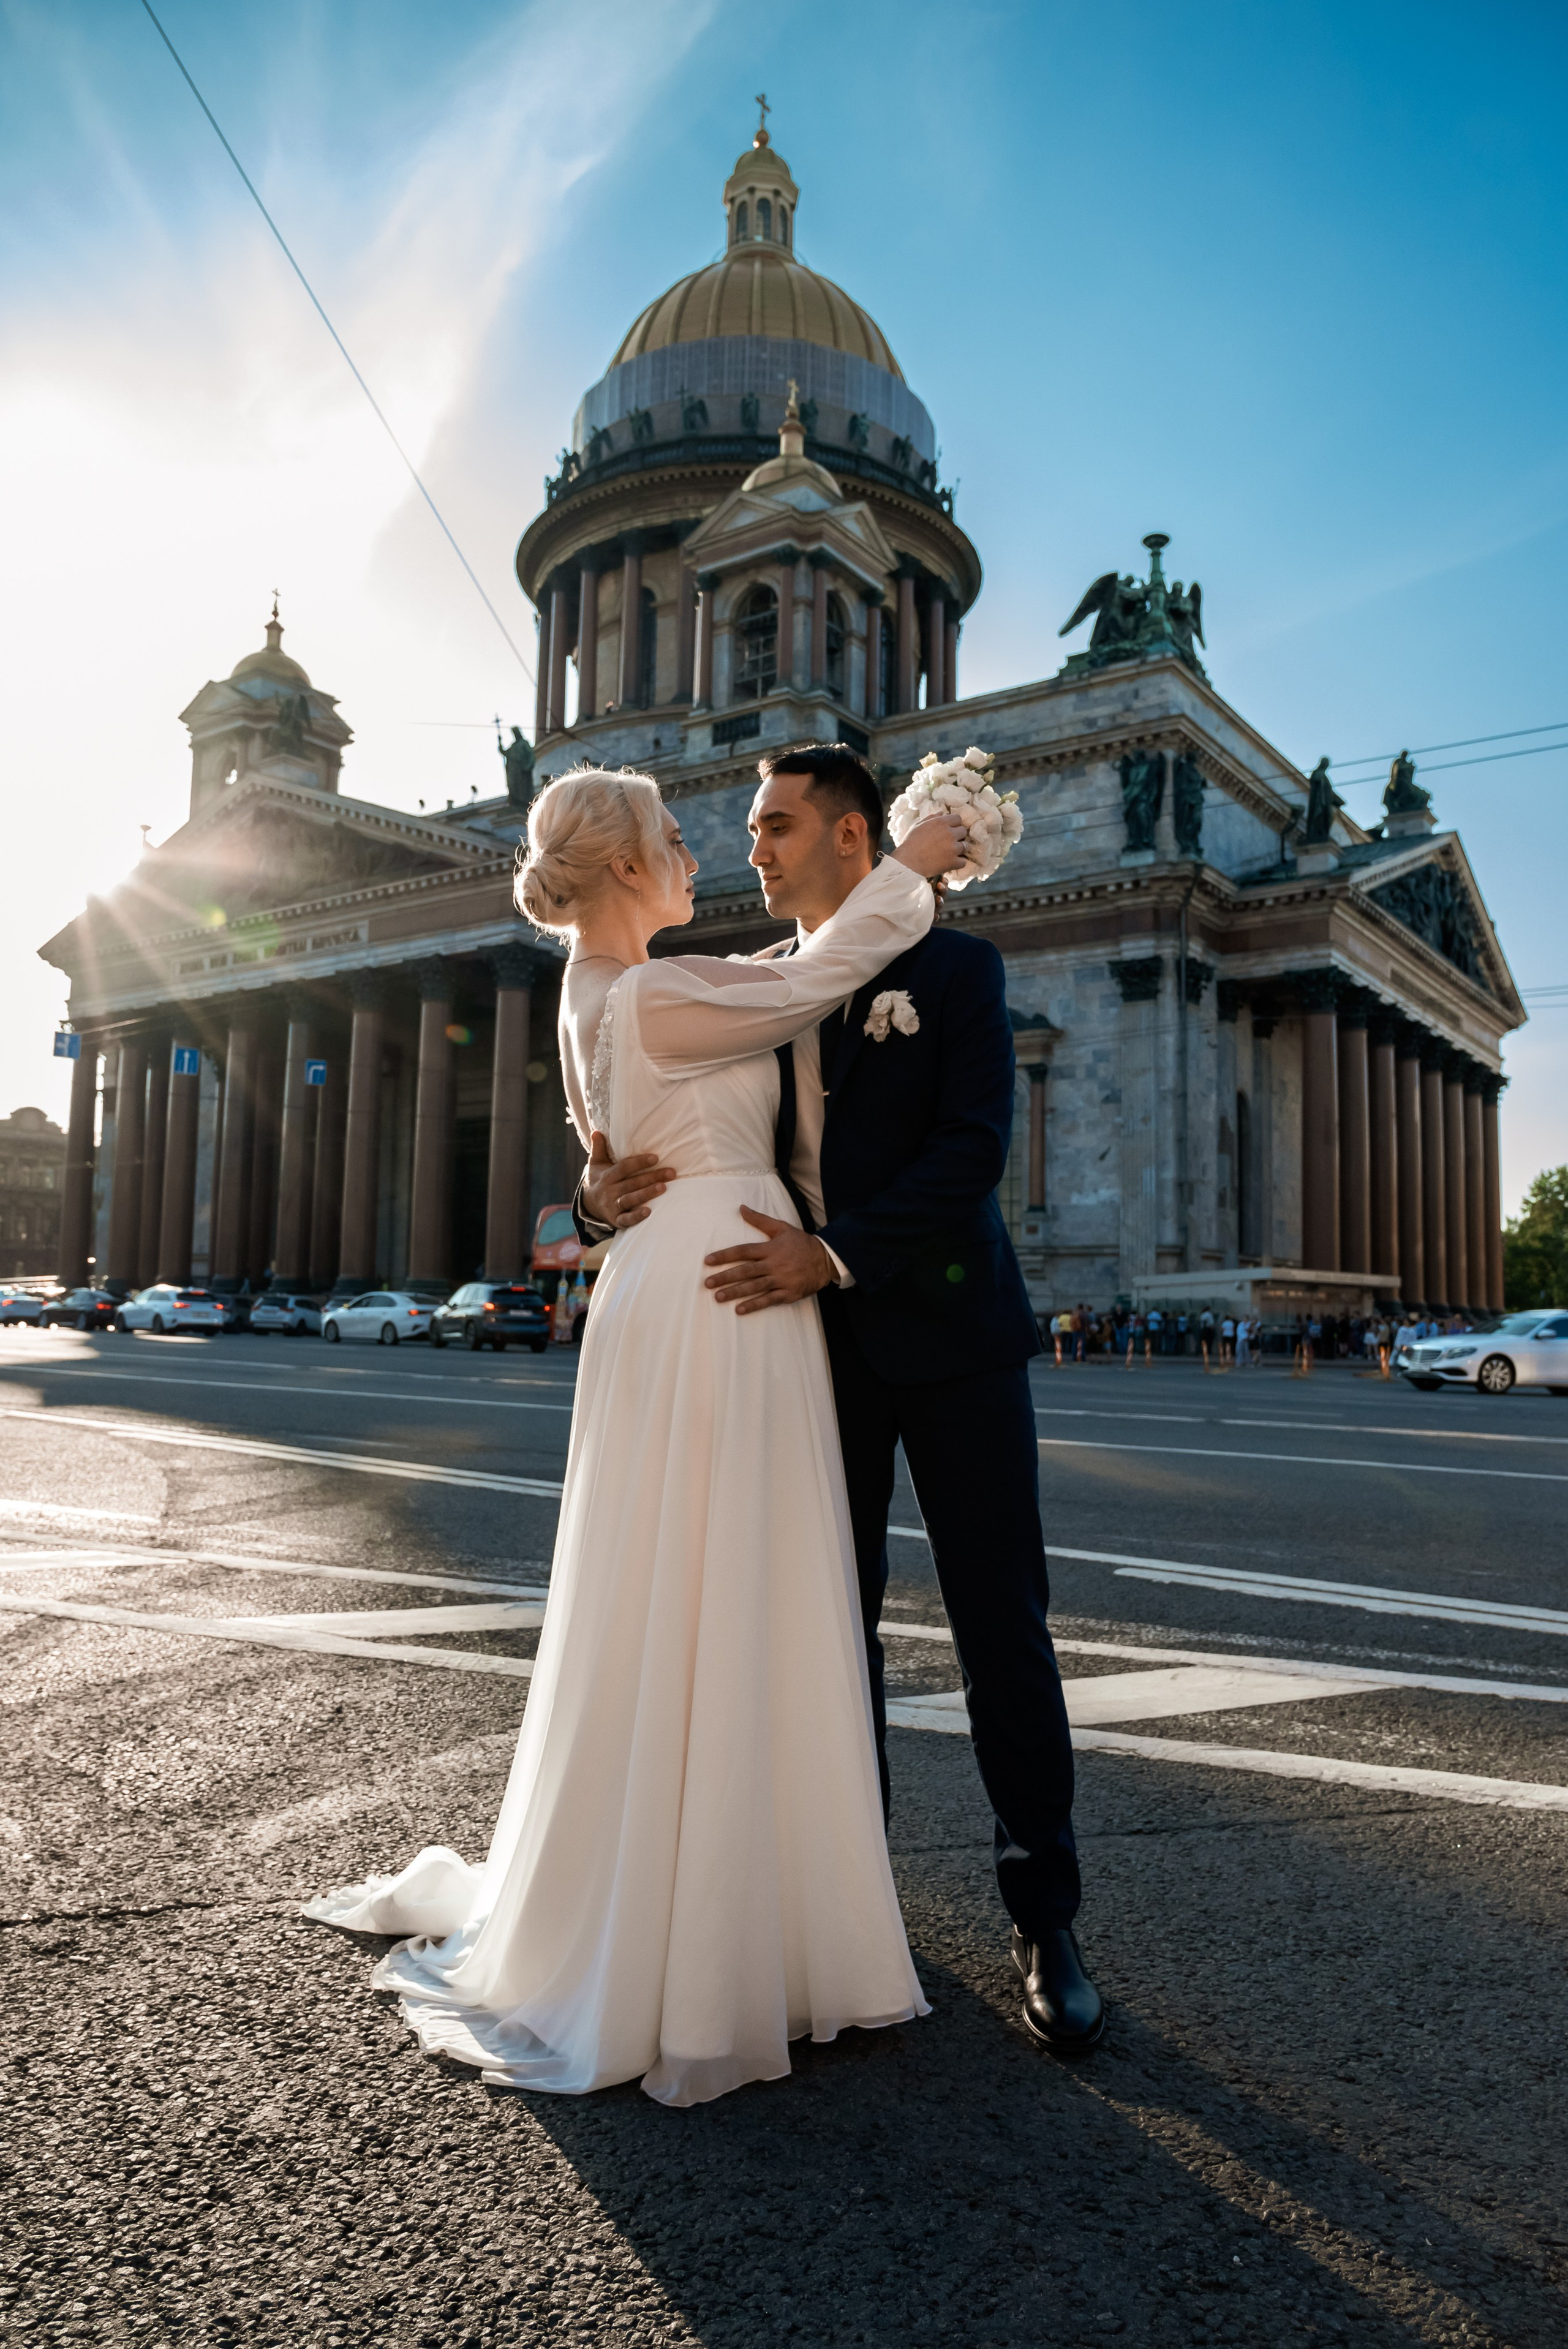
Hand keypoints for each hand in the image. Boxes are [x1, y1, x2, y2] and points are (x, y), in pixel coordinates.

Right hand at [581, 1129, 676, 1230]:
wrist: (588, 1204)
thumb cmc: (599, 1179)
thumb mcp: (595, 1163)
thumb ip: (598, 1148)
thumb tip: (596, 1131)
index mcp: (607, 1176)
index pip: (624, 1168)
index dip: (639, 1162)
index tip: (655, 1158)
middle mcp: (609, 1191)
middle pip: (631, 1183)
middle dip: (651, 1177)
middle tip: (671, 1173)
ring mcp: (612, 1206)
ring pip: (630, 1199)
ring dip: (646, 1194)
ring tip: (663, 1188)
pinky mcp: (616, 1220)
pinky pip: (626, 1219)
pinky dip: (636, 1216)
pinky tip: (648, 1212)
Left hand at [704, 1208, 836, 1313]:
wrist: (826, 1259)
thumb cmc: (801, 1243)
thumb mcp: (782, 1228)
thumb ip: (760, 1220)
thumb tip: (741, 1208)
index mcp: (770, 1248)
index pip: (743, 1251)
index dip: (725, 1255)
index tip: (708, 1261)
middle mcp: (773, 1264)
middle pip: (745, 1271)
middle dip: (725, 1277)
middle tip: (708, 1283)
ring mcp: (781, 1280)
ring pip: (755, 1286)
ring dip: (736, 1292)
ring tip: (718, 1297)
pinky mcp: (788, 1293)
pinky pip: (769, 1300)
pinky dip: (755, 1304)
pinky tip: (740, 1309)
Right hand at [891, 810, 967, 880]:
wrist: (907, 863)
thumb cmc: (909, 843)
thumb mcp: (918, 826)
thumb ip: (931, 818)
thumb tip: (941, 813)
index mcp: (940, 823)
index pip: (958, 819)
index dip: (954, 824)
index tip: (950, 830)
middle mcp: (949, 833)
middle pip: (964, 831)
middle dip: (958, 836)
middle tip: (949, 842)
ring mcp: (953, 848)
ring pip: (965, 846)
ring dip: (960, 849)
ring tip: (950, 853)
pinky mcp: (953, 862)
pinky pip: (963, 862)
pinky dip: (958, 863)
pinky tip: (950, 863)